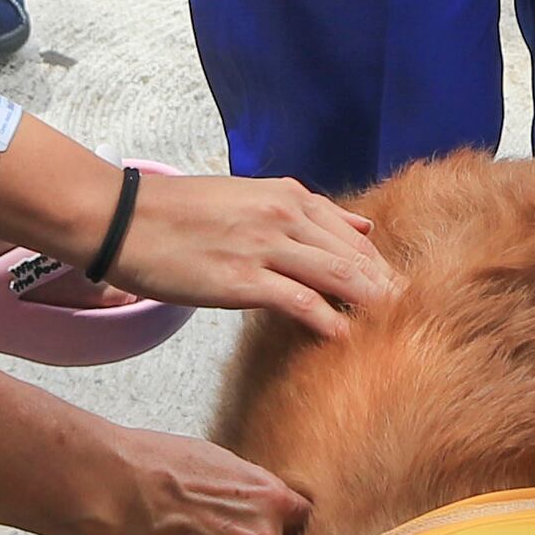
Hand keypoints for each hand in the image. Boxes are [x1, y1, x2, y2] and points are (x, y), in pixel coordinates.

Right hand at [100, 172, 393, 336]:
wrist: (122, 217)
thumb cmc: (178, 213)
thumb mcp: (248, 198)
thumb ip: (305, 212)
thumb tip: (363, 227)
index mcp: (286, 195)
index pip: (352, 235)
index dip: (380, 267)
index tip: (398, 294)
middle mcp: (283, 216)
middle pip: (354, 257)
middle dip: (386, 289)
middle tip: (413, 319)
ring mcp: (265, 246)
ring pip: (337, 277)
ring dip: (369, 305)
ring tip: (393, 331)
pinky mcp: (242, 279)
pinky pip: (300, 302)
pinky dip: (328, 321)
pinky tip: (344, 338)